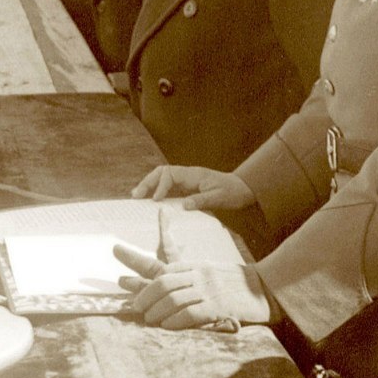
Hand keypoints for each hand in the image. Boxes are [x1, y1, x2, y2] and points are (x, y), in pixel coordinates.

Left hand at [114, 245, 279, 328]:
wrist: (266, 287)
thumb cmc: (235, 284)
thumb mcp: (209, 273)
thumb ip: (188, 278)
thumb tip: (161, 288)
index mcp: (195, 266)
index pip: (162, 264)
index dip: (136, 261)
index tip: (118, 261)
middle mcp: (199, 275)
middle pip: (163, 283)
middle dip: (144, 296)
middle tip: (135, 308)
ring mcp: (209, 290)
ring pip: (172, 299)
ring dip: (156, 312)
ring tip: (150, 320)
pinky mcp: (219, 306)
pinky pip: (190, 313)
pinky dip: (174, 321)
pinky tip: (167, 326)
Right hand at [131, 165, 254, 210]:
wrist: (242, 188)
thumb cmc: (232, 192)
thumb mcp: (219, 198)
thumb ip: (202, 200)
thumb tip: (184, 205)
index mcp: (194, 174)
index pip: (170, 174)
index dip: (160, 186)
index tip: (155, 200)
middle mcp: (188, 174)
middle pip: (162, 172)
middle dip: (148, 182)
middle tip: (135, 196)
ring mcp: (187, 180)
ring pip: (163, 178)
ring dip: (149, 186)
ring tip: (137, 197)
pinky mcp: (187, 187)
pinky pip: (168, 186)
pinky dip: (157, 191)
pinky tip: (151, 201)